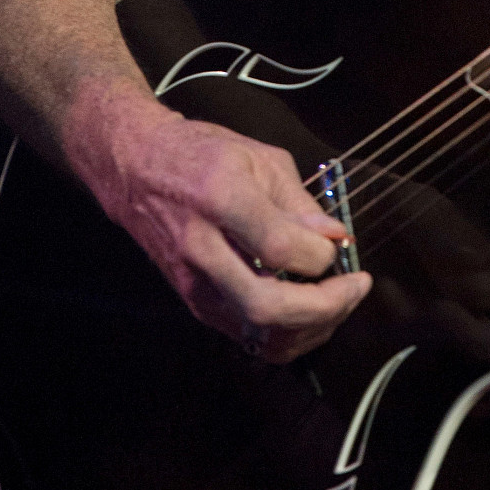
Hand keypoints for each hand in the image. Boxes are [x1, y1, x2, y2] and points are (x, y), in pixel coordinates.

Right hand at [69, 86, 370, 363]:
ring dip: (310, 328)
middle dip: (323, 308)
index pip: (278, 248)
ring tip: (337, 302)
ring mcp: (194, 283)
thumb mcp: (258, 157)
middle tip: (354, 289)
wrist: (136, 169)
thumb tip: (336, 238)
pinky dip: (286, 332)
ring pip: (258, 333)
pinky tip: (308, 310)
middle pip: (266, 306)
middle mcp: (202, 248)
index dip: (321, 254)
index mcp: (220, 198)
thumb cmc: (200, 154)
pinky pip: (247, 334)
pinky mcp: (193, 303)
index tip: (340, 243)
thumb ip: (299, 202)